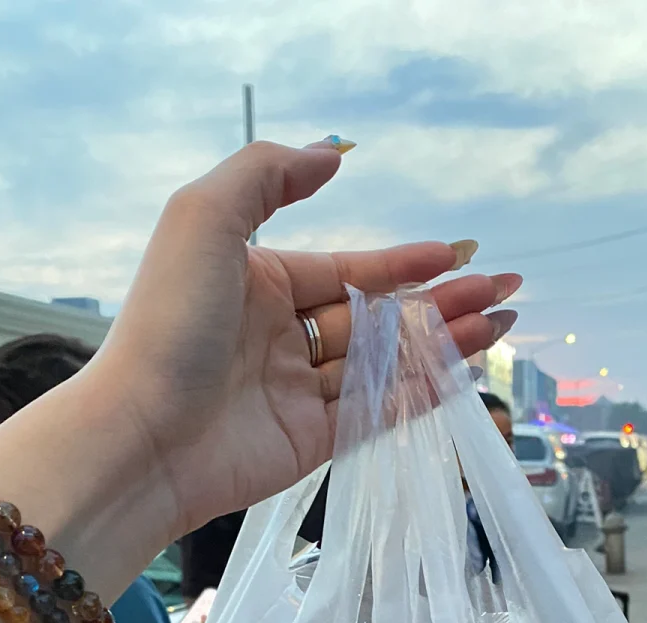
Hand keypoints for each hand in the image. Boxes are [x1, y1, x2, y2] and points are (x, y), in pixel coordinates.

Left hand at [94, 138, 520, 545]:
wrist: (143, 437)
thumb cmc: (168, 323)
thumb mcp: (204, 218)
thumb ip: (267, 175)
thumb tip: (331, 155)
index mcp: (261, 284)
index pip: (348, 270)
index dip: (403, 263)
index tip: (455, 255)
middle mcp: (283, 337)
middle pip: (377, 318)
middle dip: (441, 304)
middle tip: (503, 290)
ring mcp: (299, 394)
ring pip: (386, 365)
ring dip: (444, 346)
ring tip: (500, 326)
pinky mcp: (311, 444)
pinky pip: (378, 414)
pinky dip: (422, 394)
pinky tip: (463, 374)